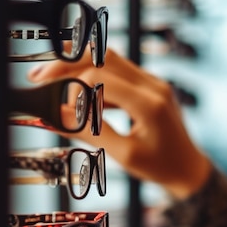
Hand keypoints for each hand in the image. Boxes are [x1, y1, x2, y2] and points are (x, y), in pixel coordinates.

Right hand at [27, 48, 212, 198]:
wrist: (189, 169)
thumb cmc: (161, 167)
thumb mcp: (124, 155)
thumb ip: (91, 133)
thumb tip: (57, 116)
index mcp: (149, 104)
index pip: (99, 78)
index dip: (73, 90)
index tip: (58, 108)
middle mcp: (153, 85)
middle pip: (102, 57)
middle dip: (67, 64)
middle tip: (38, 78)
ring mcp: (153, 82)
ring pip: (108, 58)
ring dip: (78, 65)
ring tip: (49, 78)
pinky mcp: (150, 86)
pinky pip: (118, 71)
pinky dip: (94, 76)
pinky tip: (76, 90)